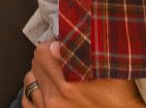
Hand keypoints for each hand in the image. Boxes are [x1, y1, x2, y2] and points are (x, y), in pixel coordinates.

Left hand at [26, 41, 145, 107]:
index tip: (61, 47)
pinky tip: (46, 89)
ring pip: (30, 80)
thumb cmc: (118, 97)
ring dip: (40, 74)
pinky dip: (34, 92)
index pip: (43, 52)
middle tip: (61, 60)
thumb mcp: (109, 70)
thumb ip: (83, 53)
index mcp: (68, 84)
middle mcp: (55, 99)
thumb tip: (56, 46)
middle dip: (47, 59)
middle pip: (36, 64)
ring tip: (54, 74)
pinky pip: (27, 100)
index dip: (53, 45)